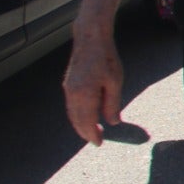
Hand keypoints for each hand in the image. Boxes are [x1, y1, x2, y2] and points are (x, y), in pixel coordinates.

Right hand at [63, 28, 124, 146]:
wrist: (90, 39)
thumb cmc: (106, 59)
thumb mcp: (115, 82)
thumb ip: (113, 104)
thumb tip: (113, 122)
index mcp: (85, 95)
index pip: (87, 122)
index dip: (92, 135)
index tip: (99, 143)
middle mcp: (72, 94)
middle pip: (77, 121)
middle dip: (85, 133)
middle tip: (96, 141)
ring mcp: (68, 89)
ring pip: (72, 114)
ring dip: (80, 125)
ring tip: (91, 131)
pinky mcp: (68, 84)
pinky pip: (71, 106)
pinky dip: (77, 115)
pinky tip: (86, 116)